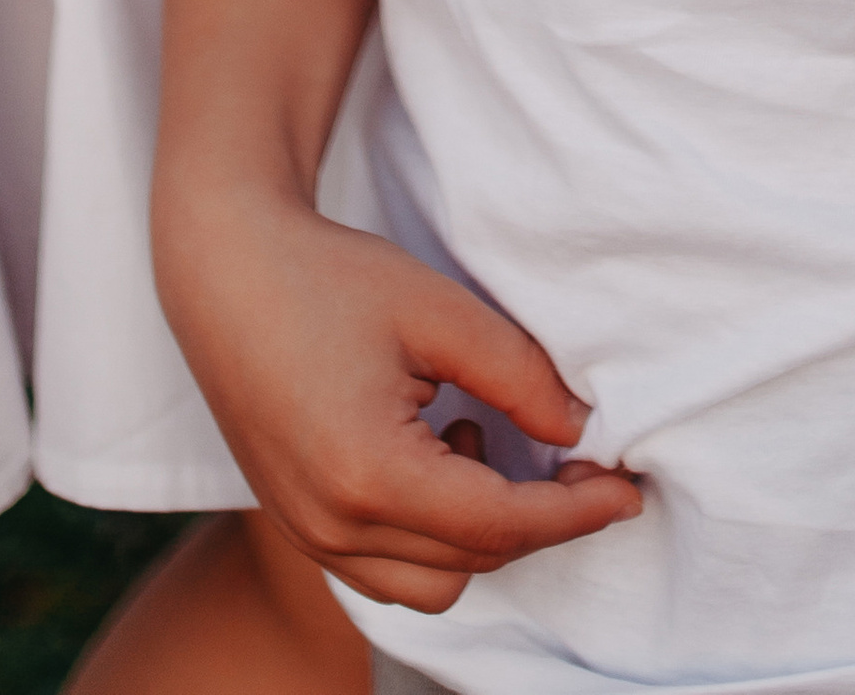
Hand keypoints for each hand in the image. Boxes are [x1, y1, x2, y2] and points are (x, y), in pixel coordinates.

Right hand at [157, 186, 639, 610]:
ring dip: (482, 533)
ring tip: (484, 434)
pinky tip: (441, 449)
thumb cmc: (330, 280)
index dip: (575, 511)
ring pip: (430, 582)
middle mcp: (333, 526)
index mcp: (369, 476)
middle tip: (585, 462)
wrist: (225, 272)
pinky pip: (387, 568)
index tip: (629, 488)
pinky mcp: (299, 524)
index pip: (500, 524)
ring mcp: (309, 534)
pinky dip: (434, 534)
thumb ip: (519, 376)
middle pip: (471, 562)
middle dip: (540, 521)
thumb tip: (579, 431)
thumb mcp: (440, 312)